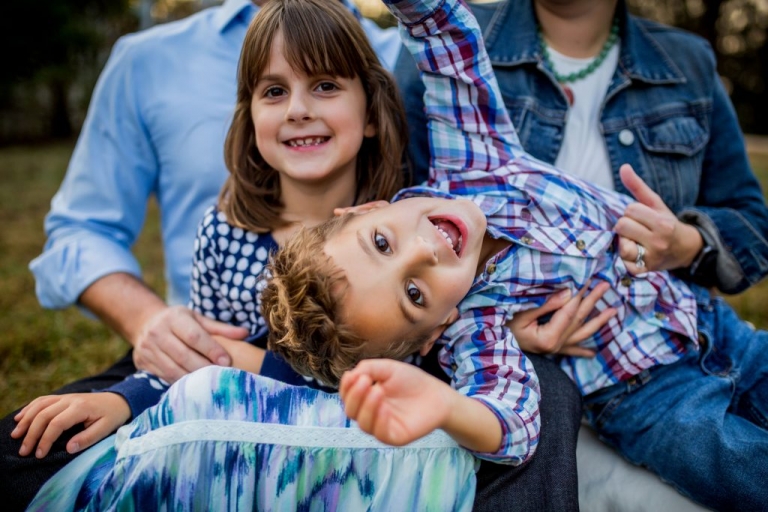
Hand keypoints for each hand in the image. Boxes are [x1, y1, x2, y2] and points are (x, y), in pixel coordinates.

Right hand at [11, 393, 130, 457]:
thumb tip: (68, 449)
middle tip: (23, 451)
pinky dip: (29, 408)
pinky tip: (19, 418)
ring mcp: (65, 397)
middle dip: (31, 434)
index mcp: (81, 408)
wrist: (119, 399)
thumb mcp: (106, 429)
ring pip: (40, 405)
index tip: (39, 455)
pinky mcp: (63, 397)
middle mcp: (70, 400)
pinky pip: (42, 400)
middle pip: (44, 415)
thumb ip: (88, 438)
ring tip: (15, 435)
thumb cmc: (113, 416)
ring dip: (26, 420)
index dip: (45, 439)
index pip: (56, 423)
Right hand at [133, 306, 247, 382]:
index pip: (194, 336)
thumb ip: (220, 328)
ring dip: (193, 378)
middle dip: (204, 367)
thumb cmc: (179, 322)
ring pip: (172, 369)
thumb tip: (245, 333)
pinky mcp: (142, 363)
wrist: (145, 323)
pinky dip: (180, 383)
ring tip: (210, 384)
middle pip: (183, 355)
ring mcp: (148, 349)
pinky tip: (194, 386)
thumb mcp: (197, 319)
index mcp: (174, 318)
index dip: (211, 349)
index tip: (226, 361)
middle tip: (221, 376)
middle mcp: (158, 332)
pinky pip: (164, 377)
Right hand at [340, 359, 452, 445]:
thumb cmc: (411, 381)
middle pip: (351, 411)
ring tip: (377, 390)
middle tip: (365, 381)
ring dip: (366, 407)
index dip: (346, 388)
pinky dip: (379, 420)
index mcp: (366, 398)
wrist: (437, 394)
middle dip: (354, 396)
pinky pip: (380, 434)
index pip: (348, 397)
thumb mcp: (388, 368)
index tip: (351, 376)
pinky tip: (385, 407)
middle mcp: (370, 414)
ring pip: (363, 424)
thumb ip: (368, 368)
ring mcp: (382, 427)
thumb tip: (349, 375)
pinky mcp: (394, 437)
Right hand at [508, 282, 616, 356]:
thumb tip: (568, 292)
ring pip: (581, 333)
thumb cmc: (503, 327)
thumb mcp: (521, 314)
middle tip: (605, 285)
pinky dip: (582, 351)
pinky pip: (570, 350)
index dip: (579, 294)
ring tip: (613, 311)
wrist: (491, 348)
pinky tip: (593, 353)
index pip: (569, 312)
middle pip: (578, 319)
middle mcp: (556, 345)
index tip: (588, 278)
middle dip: (593, 301)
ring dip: (598, 321)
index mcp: (549, 337)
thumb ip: (546, 305)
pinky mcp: (551, 350)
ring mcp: (555, 349)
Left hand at [616, 164, 702, 274]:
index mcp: (663, 223)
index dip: (631, 212)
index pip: (630, 210)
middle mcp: (659, 242)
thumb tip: (623, 167)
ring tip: (633, 241)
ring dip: (623, 242)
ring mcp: (651, 258)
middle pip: (622, 225)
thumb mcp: (655, 204)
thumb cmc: (666, 224)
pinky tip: (633, 254)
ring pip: (621, 245)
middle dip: (626, 225)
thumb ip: (638, 186)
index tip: (641, 217)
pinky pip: (622, 264)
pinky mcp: (644, 272)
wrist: (685, 250)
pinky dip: (623, 258)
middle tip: (636, 229)